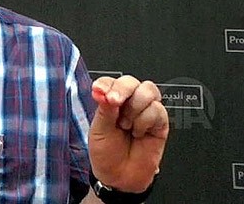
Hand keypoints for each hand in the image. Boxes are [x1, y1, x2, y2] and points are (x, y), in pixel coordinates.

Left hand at [88, 75, 168, 192]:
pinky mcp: (160, 122)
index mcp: (110, 100)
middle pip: (131, 81)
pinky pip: (157, 110)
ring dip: (134, 108)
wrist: (120, 177)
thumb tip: (104, 91)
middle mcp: (128, 102)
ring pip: (148, 90)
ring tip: (126, 126)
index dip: (106, 84)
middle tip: (115, 103)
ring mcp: (145, 110)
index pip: (110, 81)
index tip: (100, 92)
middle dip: (122, 90)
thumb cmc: (107, 153)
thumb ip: (104, 109)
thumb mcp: (99, 129)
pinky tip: (138, 133)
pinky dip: (145, 121)